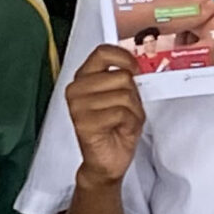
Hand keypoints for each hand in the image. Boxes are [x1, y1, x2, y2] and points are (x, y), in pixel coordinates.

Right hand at [67, 43, 146, 186]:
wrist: (107, 162)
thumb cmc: (115, 129)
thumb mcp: (123, 97)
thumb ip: (126, 79)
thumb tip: (137, 65)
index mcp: (84, 78)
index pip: (102, 52)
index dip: (124, 57)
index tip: (135, 68)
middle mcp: (76, 89)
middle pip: (121, 76)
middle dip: (133, 96)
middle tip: (126, 112)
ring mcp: (78, 105)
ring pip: (124, 96)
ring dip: (133, 112)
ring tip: (122, 123)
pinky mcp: (84, 122)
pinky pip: (121, 113)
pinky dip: (129, 123)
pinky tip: (119, 130)